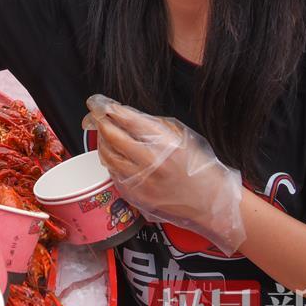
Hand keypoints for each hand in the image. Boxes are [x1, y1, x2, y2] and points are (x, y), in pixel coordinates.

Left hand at [82, 94, 245, 254]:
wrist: (211, 203)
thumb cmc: (201, 168)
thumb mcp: (184, 136)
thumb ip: (155, 124)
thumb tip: (126, 114)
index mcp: (166, 144)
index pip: (128, 120)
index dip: (109, 109)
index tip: (99, 103)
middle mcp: (151, 163)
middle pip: (112, 136)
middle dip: (100, 122)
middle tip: (95, 115)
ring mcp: (141, 181)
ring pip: (107, 156)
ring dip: (101, 141)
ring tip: (104, 133)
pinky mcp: (135, 195)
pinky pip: (113, 173)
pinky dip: (110, 161)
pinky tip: (113, 154)